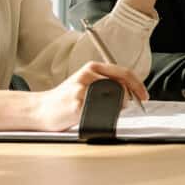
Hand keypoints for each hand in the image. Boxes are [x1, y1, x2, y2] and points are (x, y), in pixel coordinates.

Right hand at [32, 61, 148, 131]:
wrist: (40, 109)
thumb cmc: (64, 99)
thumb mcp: (84, 83)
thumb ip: (104, 83)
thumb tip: (129, 94)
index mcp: (91, 68)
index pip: (124, 72)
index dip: (138, 85)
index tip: (144, 95)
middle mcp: (88, 75)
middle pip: (122, 85)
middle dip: (130, 98)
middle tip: (130, 106)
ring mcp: (82, 89)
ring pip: (114, 97)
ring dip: (118, 107)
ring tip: (105, 111)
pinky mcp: (77, 104)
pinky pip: (100, 110)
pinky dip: (104, 115)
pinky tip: (94, 116)